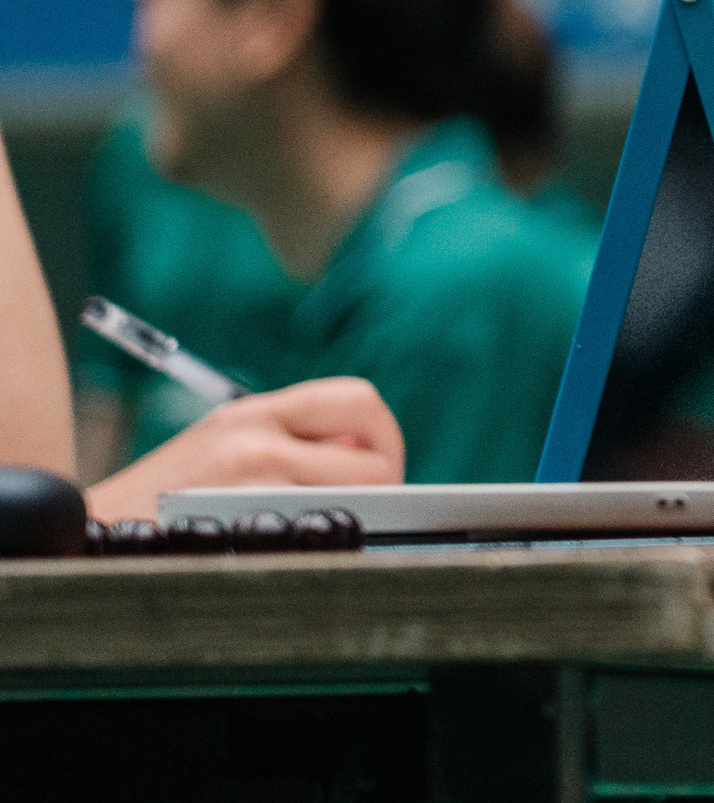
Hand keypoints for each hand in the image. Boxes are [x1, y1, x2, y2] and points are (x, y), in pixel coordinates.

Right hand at [83, 377, 403, 522]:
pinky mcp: (244, 525)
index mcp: (252, 413)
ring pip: (359, 496)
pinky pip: (322, 535)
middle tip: (373, 507)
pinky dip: (328, 546)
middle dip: (386, 481)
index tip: (380, 467)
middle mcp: (255, 435)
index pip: (358, 400)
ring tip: (330, 532)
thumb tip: (364, 457)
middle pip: (374, 449)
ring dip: (360, 517)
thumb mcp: (221, 447)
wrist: (86, 537)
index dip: (384, 436)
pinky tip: (305, 555)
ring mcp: (250, 480)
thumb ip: (290, 443)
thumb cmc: (161, 503)